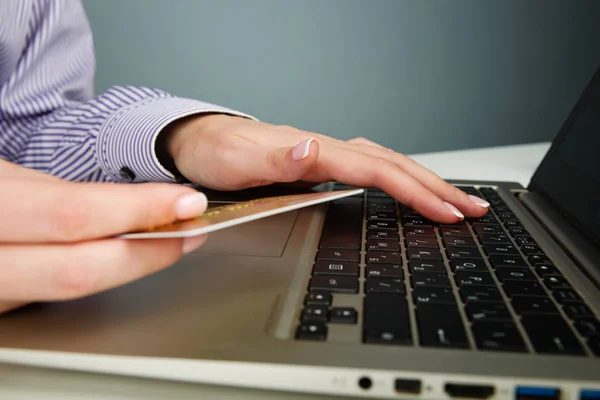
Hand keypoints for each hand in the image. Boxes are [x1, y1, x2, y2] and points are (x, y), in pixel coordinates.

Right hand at [0, 160, 207, 313]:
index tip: (184, 201)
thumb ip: (61, 199)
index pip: (72, 218)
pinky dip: (100, 275)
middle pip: (78, 272)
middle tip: (188, 229)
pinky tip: (124, 256)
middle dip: (149, 252)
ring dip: (132, 265)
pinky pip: (54, 298)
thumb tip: (145, 205)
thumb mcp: (7, 181)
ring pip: (69, 292)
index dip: (138, 211)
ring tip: (168, 241)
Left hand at [164, 115, 489, 222]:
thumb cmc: (218, 154)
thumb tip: (315, 150)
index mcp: (316, 151)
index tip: (447, 211)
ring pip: (388, 165)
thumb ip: (278, 159)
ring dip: (424, 182)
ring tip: (454, 200)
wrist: (200, 140)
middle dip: (437, 188)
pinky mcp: (321, 164)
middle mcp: (327, 149)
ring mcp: (326, 155)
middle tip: (475, 208)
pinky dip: (399, 179)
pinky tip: (406, 189)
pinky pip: (372, 169)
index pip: (379, 172)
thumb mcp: (240, 161)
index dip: (415, 192)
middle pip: (394, 165)